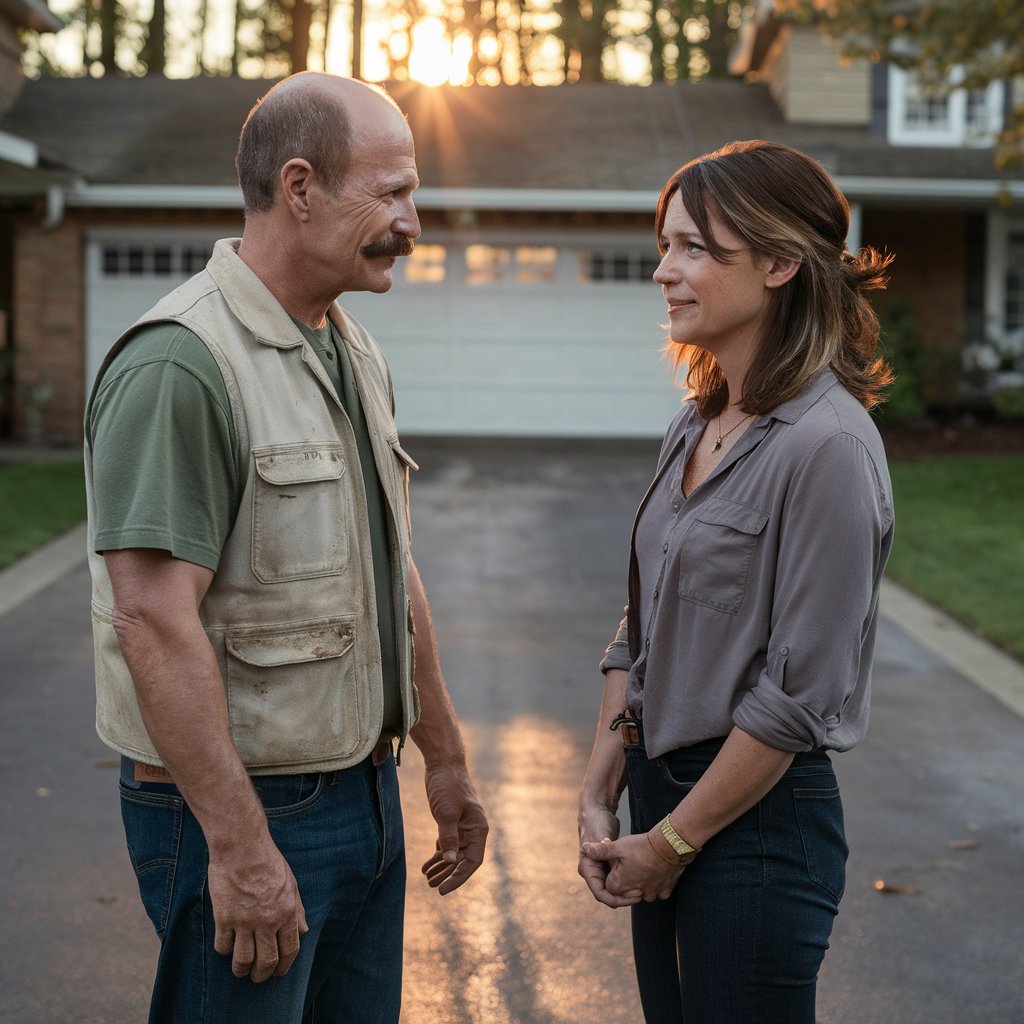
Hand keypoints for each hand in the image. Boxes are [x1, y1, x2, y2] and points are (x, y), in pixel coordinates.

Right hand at [208, 841, 308, 981]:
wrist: (242, 846)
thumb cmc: (268, 861)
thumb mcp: (291, 883)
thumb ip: (297, 909)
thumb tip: (304, 931)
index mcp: (287, 912)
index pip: (289, 950)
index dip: (284, 966)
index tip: (278, 973)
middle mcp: (267, 920)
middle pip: (266, 961)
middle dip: (262, 975)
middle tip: (258, 977)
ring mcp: (244, 920)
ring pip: (243, 960)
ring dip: (242, 970)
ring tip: (241, 970)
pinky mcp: (224, 918)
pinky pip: (223, 946)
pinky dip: (225, 951)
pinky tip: (227, 947)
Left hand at [421, 763, 488, 893]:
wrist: (443, 763)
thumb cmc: (448, 785)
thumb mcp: (446, 813)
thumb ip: (448, 837)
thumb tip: (449, 861)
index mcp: (479, 829)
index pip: (472, 861)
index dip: (459, 877)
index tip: (443, 890)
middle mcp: (473, 830)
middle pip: (462, 860)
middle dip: (448, 874)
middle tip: (432, 886)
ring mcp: (463, 826)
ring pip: (454, 853)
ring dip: (441, 866)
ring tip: (426, 879)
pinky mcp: (452, 821)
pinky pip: (447, 844)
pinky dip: (438, 854)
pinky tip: (426, 865)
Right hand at [578, 800, 639, 908]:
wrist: (597, 811)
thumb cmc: (597, 822)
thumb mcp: (600, 836)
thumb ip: (599, 848)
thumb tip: (589, 850)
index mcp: (587, 869)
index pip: (601, 893)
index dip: (617, 898)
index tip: (633, 895)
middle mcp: (592, 872)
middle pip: (608, 894)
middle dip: (624, 897)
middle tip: (641, 894)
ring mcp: (600, 870)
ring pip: (614, 889)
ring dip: (627, 891)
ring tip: (643, 889)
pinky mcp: (608, 866)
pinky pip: (618, 880)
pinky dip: (628, 882)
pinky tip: (641, 880)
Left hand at [580, 832, 684, 903]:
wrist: (671, 845)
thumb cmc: (642, 846)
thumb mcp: (617, 846)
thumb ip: (599, 851)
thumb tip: (583, 849)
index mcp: (620, 885)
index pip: (609, 884)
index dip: (611, 869)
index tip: (617, 858)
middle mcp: (636, 893)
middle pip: (625, 889)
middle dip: (625, 877)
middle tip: (630, 859)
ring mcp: (652, 893)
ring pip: (642, 891)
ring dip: (640, 881)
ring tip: (642, 862)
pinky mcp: (665, 890)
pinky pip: (657, 890)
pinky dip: (655, 882)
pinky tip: (655, 868)